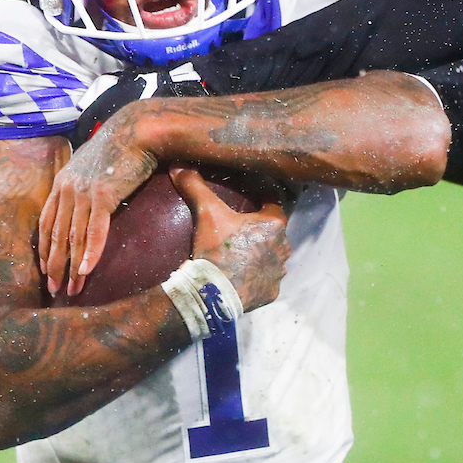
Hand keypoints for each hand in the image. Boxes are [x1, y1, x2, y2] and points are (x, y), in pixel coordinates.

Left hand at [38, 103, 156, 295]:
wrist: (137, 130)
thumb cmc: (120, 146)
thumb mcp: (92, 164)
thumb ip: (84, 182)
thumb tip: (88, 198)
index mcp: (62, 182)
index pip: (47, 222)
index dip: (45, 248)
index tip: (46, 269)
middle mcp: (67, 188)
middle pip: (56, 235)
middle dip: (55, 266)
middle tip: (55, 290)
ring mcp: (83, 192)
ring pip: (73, 237)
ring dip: (71, 266)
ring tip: (72, 289)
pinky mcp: (103, 195)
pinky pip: (94, 230)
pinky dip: (91, 252)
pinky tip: (86, 270)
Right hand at [175, 168, 290, 311]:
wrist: (212, 295)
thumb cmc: (215, 250)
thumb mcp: (206, 213)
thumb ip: (195, 187)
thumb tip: (179, 166)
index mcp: (274, 224)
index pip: (273, 201)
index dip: (261, 196)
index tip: (249, 196)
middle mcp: (283, 247)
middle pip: (274, 229)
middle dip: (261, 226)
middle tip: (240, 225)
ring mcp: (278, 272)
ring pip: (273, 254)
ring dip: (261, 251)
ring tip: (240, 250)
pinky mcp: (271, 292)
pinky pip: (266, 278)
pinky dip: (257, 275)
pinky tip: (242, 273)